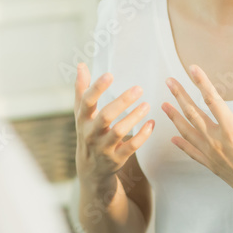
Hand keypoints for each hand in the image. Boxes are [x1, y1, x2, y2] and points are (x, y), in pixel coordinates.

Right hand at [74, 64, 153, 188]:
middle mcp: (91, 133)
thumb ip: (82, 89)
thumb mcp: (82, 113)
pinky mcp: (117, 158)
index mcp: (83, 119)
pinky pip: (131, 147)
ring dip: (134, 118)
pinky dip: (143, 135)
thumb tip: (81, 64)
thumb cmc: (88, 131)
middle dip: (122, 102)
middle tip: (139, 88)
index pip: (87, 102)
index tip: (110, 75)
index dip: (97, 88)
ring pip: (119, 132)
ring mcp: (104, 147)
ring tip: (147, 105)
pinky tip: (151, 123)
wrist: (90, 168)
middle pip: (105, 116)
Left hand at [162, 65, 232, 214]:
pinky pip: (192, 152)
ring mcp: (213, 154)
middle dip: (180, 96)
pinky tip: (173, 137)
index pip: (213, 100)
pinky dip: (182, 144)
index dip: (202, 83)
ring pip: (188, 132)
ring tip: (163, 105)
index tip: (192, 69)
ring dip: (175, 117)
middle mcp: (218, 141)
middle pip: (194, 114)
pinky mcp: (212, 165)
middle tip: (169, 81)